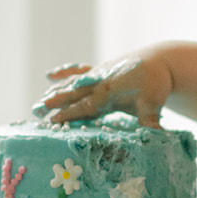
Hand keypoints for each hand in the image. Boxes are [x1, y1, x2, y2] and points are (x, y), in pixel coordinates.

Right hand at [34, 52, 172, 128]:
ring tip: (37, 102)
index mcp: (110, 91)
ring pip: (72, 83)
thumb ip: (149, 120)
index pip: (86, 105)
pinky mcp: (101, 70)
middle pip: (73, 94)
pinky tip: (50, 75)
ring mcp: (99, 74)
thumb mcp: (154, 103)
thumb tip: (154, 137)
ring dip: (55, 91)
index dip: (69, 113)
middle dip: (54, 102)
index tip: (52, 120)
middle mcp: (100, 81)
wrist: (161, 61)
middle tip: (35, 111)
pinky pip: (80, 70)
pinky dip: (66, 72)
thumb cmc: (156, 84)